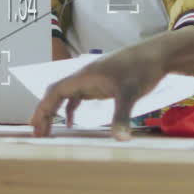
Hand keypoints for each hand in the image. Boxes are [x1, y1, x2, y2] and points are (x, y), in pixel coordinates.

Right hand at [31, 40, 166, 139]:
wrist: (158, 54)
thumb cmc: (142, 68)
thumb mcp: (131, 92)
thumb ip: (122, 116)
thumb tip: (120, 139)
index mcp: (85, 75)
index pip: (56, 91)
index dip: (43, 108)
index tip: (36, 126)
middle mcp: (85, 76)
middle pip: (56, 93)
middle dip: (45, 112)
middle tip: (37, 133)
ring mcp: (94, 80)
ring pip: (66, 95)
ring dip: (55, 111)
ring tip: (47, 130)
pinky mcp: (103, 84)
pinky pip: (79, 97)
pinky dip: (71, 109)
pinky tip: (72, 123)